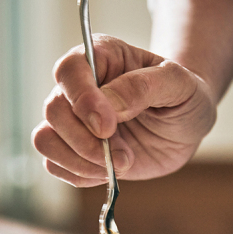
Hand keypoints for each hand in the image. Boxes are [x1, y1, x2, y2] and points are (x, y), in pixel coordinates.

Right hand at [32, 35, 216, 186]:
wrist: (186, 125)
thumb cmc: (184, 95)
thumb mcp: (179, 84)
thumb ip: (143, 87)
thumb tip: (108, 106)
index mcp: (101, 58)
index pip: (69, 71)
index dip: (82, 100)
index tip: (107, 126)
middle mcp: (79, 88)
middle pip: (53, 110)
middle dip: (85, 141)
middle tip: (124, 155)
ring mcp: (73, 121)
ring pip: (46, 140)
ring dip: (80, 161)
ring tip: (121, 165)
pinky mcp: (74, 150)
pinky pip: (55, 166)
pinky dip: (80, 175)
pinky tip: (110, 171)